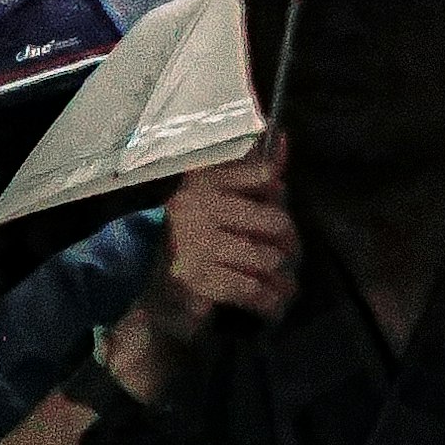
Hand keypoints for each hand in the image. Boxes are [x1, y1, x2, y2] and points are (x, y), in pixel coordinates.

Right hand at [136, 144, 298, 368]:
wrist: (154, 289)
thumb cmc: (193, 238)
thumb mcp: (220, 198)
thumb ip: (253, 173)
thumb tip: (282, 139)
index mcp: (203, 181)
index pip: (263, 175)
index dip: (277, 193)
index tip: (276, 205)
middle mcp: (197, 207)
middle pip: (275, 222)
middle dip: (290, 242)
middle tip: (289, 255)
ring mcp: (196, 245)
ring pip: (267, 258)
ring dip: (284, 276)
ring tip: (285, 283)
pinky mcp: (198, 279)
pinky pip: (250, 288)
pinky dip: (269, 300)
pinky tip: (275, 305)